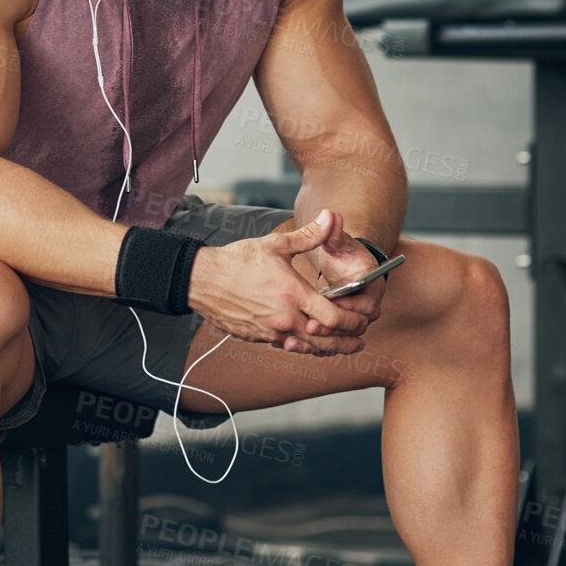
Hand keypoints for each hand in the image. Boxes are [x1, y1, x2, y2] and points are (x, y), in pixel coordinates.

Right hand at [187, 209, 371, 355]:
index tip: (362, 320)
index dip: (353, 323)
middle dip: (347, 341)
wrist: (202, 280)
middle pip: (326, 340)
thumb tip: (329, 217)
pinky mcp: (258, 337)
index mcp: (293, 294)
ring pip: (307, 347)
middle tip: (359, 340)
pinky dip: (302, 345)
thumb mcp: (276, 245)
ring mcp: (270, 331)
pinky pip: (287, 345)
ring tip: (343, 347)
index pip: (334, 318)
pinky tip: (309, 341)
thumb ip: (308, 236)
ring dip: (328, 348)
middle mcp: (284, 317)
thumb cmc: (237, 261)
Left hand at [304, 220, 389, 334]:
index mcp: (371, 284)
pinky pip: (331, 338)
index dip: (346, 308)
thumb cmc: (340, 249)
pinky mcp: (342, 324)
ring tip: (295, 339)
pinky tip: (289, 342)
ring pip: (341, 336)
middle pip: (354, 326)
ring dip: (322, 340)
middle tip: (309, 328)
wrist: (342, 261)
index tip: (326, 306)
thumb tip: (330, 214)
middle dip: (332, 329)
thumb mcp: (336, 241)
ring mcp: (356, 316)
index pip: (365, 305)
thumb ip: (332, 232)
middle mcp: (368, 304)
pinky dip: (314, 342)